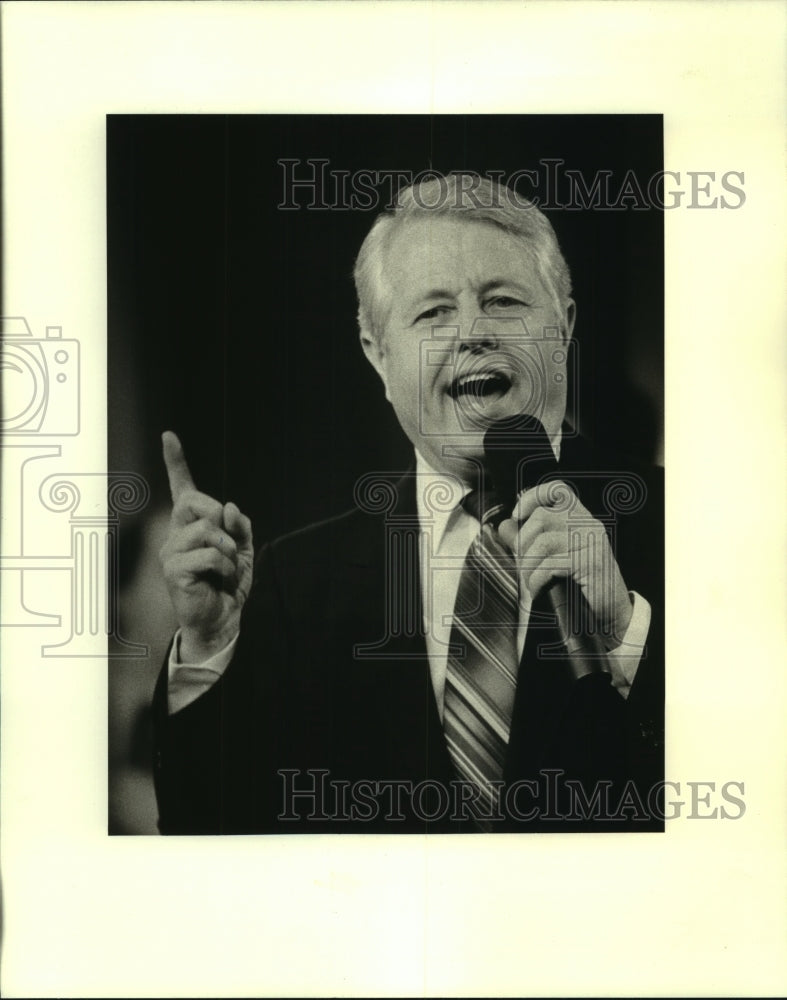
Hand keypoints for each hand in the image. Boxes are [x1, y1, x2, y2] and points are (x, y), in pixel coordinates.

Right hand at [159, 431, 253, 661]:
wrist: (222, 619)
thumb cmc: (229, 584)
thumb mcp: (243, 549)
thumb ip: (240, 525)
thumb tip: (230, 508)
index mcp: (191, 525)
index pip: (183, 488)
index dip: (176, 461)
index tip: (169, 435)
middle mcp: (175, 533)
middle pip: (197, 501)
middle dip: (222, 520)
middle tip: (228, 547)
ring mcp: (170, 550)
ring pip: (209, 529)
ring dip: (229, 550)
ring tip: (225, 570)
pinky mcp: (173, 568)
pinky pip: (211, 552)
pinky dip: (226, 566)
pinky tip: (220, 580)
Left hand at [498, 480, 632, 650]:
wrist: (611, 611)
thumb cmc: (581, 584)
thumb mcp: (553, 557)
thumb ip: (529, 540)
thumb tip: (504, 525)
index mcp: (581, 518)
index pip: (559, 490)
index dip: (534, 496)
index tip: (516, 516)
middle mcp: (589, 524)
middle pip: (543, 516)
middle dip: (523, 543)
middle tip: (523, 566)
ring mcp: (592, 542)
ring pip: (543, 542)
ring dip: (528, 566)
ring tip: (529, 581)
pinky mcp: (591, 563)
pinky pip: (551, 565)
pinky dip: (537, 580)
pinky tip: (537, 590)